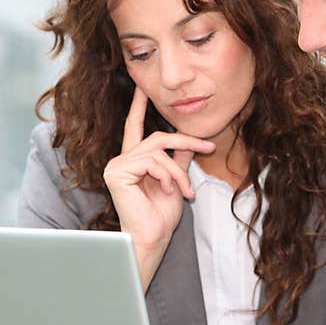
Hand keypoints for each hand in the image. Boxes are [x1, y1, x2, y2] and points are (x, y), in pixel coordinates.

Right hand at [103, 87, 214, 290]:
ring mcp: (116, 166)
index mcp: (133, 161)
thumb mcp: (176, 180)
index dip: (138, 106)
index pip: (135, 127)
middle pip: (157, 137)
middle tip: (209, 146)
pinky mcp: (117, 172)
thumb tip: (190, 140)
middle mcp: (121, 160)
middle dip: (185, 140)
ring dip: (178, 171)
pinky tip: (168, 191)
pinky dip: (167, 175)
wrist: (153, 237)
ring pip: (158, 150)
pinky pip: (151, 161)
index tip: (141, 87)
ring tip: (185, 190)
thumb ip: (178, 158)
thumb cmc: (161, 216)